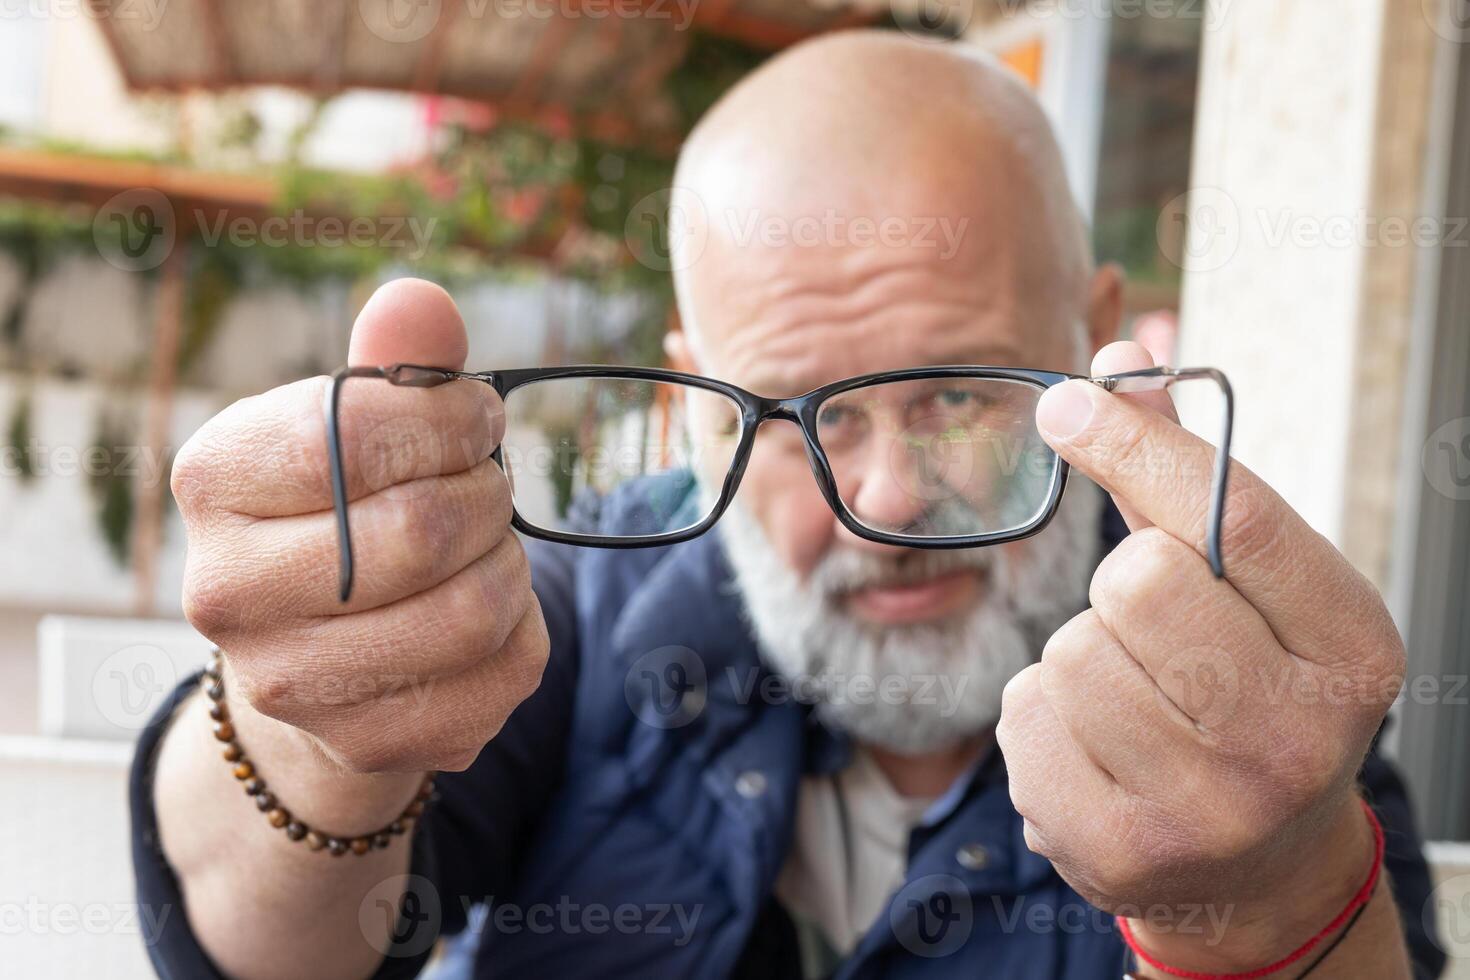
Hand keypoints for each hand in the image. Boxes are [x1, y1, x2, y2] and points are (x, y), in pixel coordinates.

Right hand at [171, 278, 549, 774]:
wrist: (316, 649)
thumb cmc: (344, 508)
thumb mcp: (356, 421)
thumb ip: (395, 363)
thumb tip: (421, 303)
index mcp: (214, 479)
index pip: (350, 434)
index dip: (448, 419)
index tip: (480, 416)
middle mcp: (226, 590)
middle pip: (421, 530)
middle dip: (487, 493)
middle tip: (488, 485)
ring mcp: (289, 681)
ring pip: (471, 613)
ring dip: (509, 565)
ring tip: (488, 547)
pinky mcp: (364, 742)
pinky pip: (502, 675)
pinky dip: (523, 632)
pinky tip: (488, 614)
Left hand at [996, 342, 1404, 971]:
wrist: (1256, 865)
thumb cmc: (1251, 688)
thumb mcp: (1256, 588)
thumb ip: (1185, 477)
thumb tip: (1121, 360)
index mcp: (1350, 648)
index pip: (1234, 517)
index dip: (1139, 444)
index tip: (1069, 402)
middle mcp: (1294, 736)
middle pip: (1136, 582)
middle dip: (1120, 588)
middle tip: (1151, 630)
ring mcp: (1207, 807)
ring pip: (1069, 652)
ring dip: (1079, 657)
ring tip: (1130, 702)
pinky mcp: (1115, 849)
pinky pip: (1023, 718)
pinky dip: (1040, 718)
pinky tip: (1097, 752)